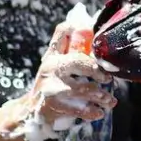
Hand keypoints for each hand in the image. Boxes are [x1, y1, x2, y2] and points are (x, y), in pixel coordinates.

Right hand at [21, 22, 117, 136]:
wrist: (31, 109)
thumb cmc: (50, 82)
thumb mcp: (54, 62)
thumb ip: (68, 46)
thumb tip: (88, 28)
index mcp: (53, 55)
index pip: (64, 35)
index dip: (81, 33)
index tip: (99, 51)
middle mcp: (51, 68)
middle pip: (78, 61)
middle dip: (97, 71)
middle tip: (108, 79)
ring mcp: (51, 88)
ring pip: (83, 88)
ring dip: (101, 95)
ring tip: (110, 100)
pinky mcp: (53, 106)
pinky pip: (78, 109)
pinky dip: (92, 111)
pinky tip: (99, 112)